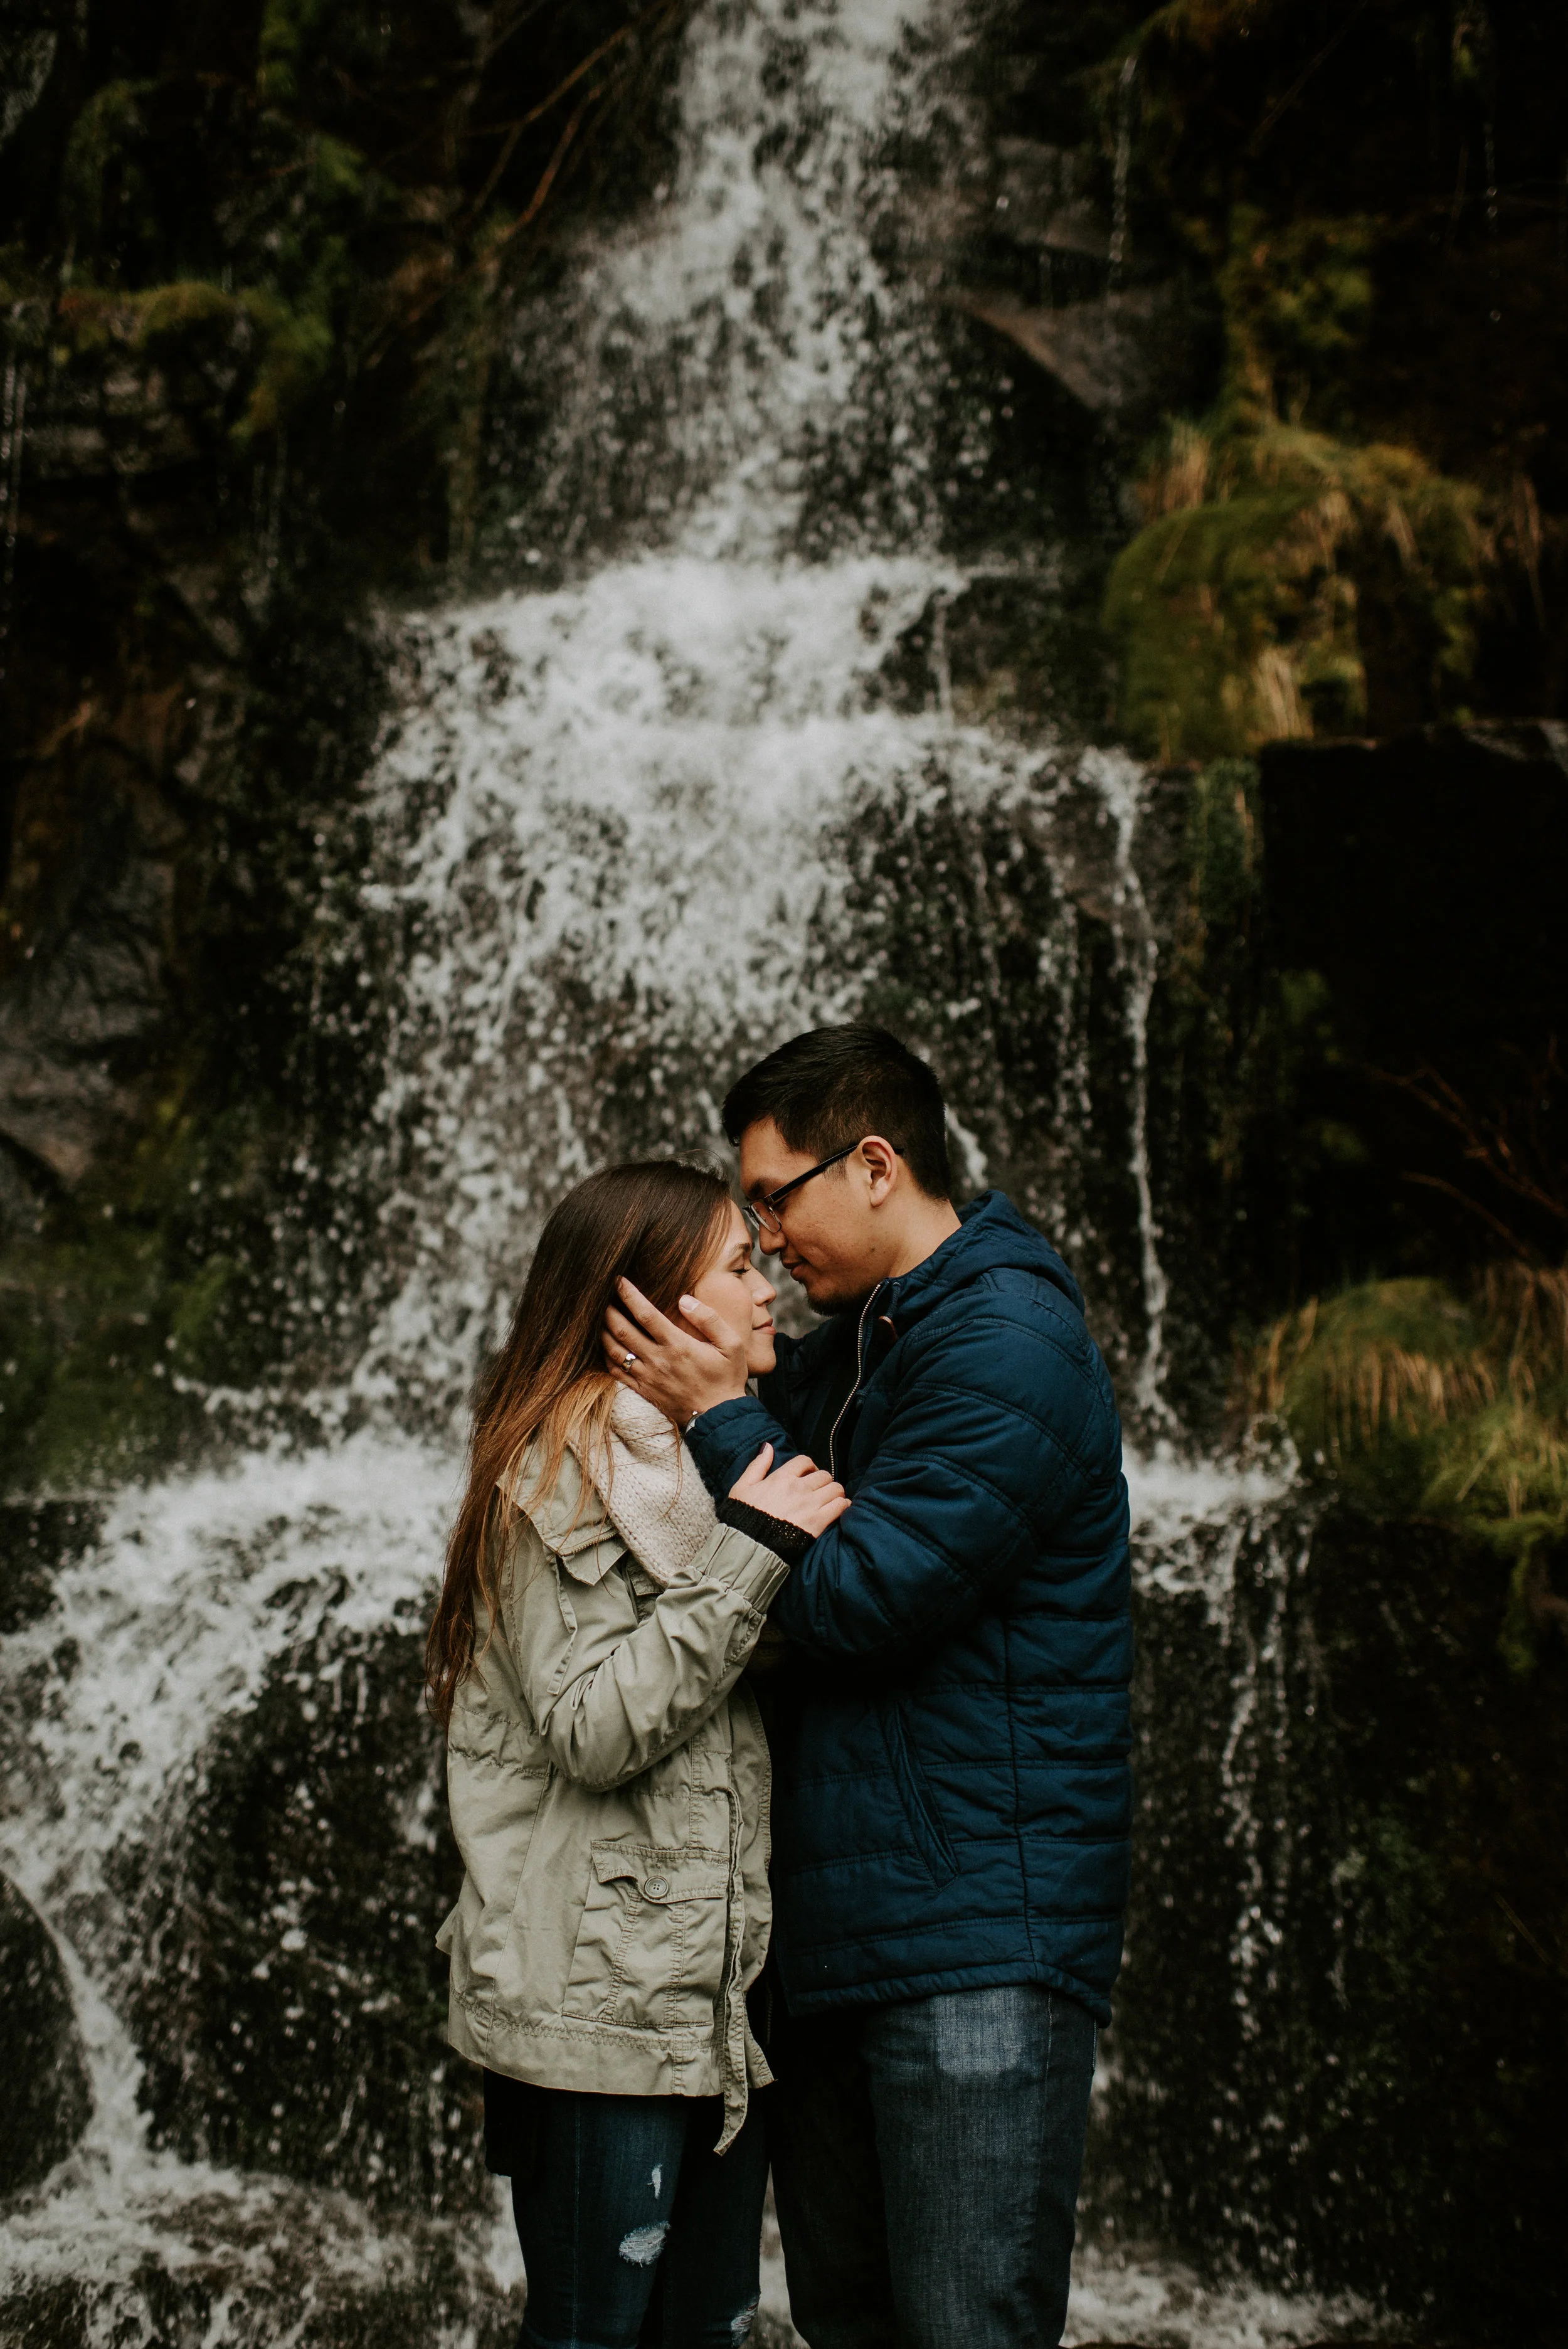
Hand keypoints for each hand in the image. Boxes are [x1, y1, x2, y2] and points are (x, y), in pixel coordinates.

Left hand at [603, 1278, 748, 1424]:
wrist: (720, 1419)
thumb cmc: (727, 1379)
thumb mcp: (731, 1345)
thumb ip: (709, 1319)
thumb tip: (685, 1300)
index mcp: (677, 1345)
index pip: (646, 1314)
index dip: (629, 1295)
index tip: (618, 1280)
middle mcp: (658, 1360)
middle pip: (622, 1330)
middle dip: (608, 1310)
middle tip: (601, 1295)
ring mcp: (648, 1377)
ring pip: (615, 1351)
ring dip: (603, 1332)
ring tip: (597, 1317)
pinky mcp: (644, 1391)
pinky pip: (617, 1372)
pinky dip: (606, 1357)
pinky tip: (604, 1347)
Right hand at [730, 1444, 848, 1537]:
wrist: (749, 1546)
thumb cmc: (743, 1517)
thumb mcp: (742, 1487)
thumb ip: (758, 1465)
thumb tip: (768, 1446)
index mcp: (781, 1478)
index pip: (805, 1461)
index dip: (809, 1466)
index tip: (808, 1474)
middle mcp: (799, 1488)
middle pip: (824, 1475)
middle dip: (822, 1481)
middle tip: (819, 1490)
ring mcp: (810, 1505)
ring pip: (835, 1489)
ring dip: (835, 1492)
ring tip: (830, 1499)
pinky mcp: (818, 1522)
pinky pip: (840, 1506)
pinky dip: (843, 1505)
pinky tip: (840, 1507)